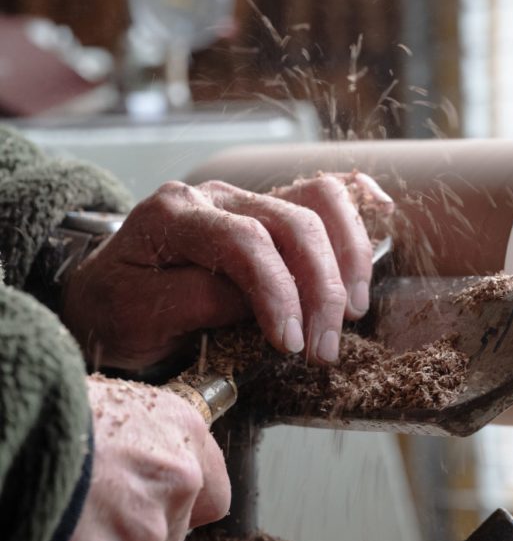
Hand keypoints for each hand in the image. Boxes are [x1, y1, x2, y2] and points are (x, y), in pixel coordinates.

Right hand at [10, 375, 229, 540]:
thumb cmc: (41, 413)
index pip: (211, 491)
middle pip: (166, 539)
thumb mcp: (99, 402)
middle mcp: (180, 479)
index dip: (176, 510)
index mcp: (180, 428)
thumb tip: (116, 464)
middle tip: (77, 525)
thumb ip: (128, 442)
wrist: (4, 434)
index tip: (149, 514)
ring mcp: (151, 530)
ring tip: (46, 533)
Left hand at [61, 174, 393, 369]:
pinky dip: (355, 204)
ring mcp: (245, 201)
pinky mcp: (267, 214)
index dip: (279, 294)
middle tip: (326, 348)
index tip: (292, 344)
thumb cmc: (117, 311)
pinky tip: (381, 214)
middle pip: (293, 223)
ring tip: (353, 311)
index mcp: (175, 215)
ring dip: (347, 258)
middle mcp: (215, 197)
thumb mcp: (140, 315)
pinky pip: (321, 192)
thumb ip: (202, 301)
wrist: (104, 298)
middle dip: (321, 289)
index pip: (245, 243)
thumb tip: (269, 306)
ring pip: (319, 201)